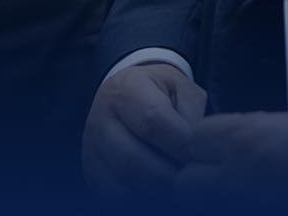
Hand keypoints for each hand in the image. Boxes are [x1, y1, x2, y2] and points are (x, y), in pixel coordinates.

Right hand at [82, 62, 209, 202]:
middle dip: (167, 175)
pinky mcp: (91, 171)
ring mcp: (91, 148)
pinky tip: (157, 190)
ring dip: (154, 190)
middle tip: (188, 177)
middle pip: (132, 160)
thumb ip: (191, 114)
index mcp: (126, 89)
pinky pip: (113, 196)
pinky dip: (138, 198)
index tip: (196, 153)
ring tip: (175, 183)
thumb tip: (192, 148)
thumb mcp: (182, 89)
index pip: (152, 121)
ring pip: (121, 183)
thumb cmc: (162, 93)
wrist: (129, 95)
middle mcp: (100, 118)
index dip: (179, 143)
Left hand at [174, 111, 287, 210]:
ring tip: (240, 185)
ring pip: (202, 203)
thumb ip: (243, 137)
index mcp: (245, 136)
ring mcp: (247, 199)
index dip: (197, 146)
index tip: (205, 149)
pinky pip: (228, 207)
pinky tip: (258, 194)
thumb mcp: (282, 125)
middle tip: (216, 174)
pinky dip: (232, 201)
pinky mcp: (259, 210)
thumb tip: (216, 151)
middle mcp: (239, 171)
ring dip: (212, 194)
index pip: (190, 140)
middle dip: (195, 178)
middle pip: (185, 182)